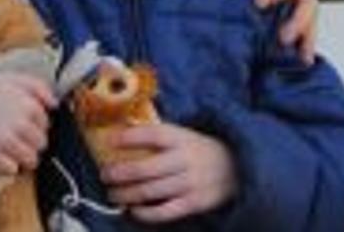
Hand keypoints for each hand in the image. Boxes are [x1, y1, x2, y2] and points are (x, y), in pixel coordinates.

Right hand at [0, 67, 52, 175]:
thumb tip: (55, 104)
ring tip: (10, 147)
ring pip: (31, 161)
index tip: (23, 122)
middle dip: (31, 141)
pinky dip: (8, 165)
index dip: (36, 125)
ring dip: (23, 156)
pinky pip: (12, 170)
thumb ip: (39, 88)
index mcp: (29, 106)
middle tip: (16, 135)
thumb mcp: (13, 78)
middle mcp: (20, 125)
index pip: (46, 125)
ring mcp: (5, 142)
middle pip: (41, 145)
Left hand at [95, 118, 239, 221]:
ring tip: (112, 194)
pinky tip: (133, 209)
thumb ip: (161, 136)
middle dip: (120, 172)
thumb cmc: (202, 150)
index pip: (153, 135)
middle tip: (104, 175)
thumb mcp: (186, 135)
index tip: (110, 139)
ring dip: (126, 194)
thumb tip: (124, 130)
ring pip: (151, 191)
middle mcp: (185, 159)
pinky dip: (146, 213)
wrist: (239, 167)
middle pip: (146, 167)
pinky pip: (165, 211)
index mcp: (182, 138)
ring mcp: (190, 183)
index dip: (129, 137)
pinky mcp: (194, 203)